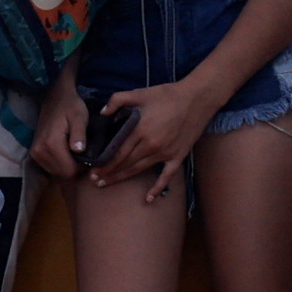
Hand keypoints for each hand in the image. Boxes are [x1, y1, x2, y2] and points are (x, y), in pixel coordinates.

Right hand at [30, 75, 91, 181]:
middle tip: (84, 153)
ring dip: (68, 166)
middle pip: (63, 174)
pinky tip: (67, 152)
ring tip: (76, 151)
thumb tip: (79, 151)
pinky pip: (51, 167)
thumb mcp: (79, 117)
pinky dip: (60, 164)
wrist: (54, 97)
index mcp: (51, 144)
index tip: (90, 156)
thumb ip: (79, 134)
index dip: (82, 168)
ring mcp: (35, 153)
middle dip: (75, 168)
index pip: (70, 171)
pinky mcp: (35, 153)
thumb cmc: (70, 106)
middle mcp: (40, 152)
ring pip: (57, 172)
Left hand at [96, 70, 226, 184]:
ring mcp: (164, 153)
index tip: (93, 171)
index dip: (104, 163)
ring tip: (108, 184)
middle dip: (109, 173)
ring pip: (139, 170)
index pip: (117, 152)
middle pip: (125, 163)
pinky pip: (166, 176)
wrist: (197, 98)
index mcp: (140, 129)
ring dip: (122, 178)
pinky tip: (148, 199)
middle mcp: (151, 145)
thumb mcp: (140, 92)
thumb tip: (102, 113)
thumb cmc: (167, 94)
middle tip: (95, 181)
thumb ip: (117, 100)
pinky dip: (157, 188)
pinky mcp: (177, 156)